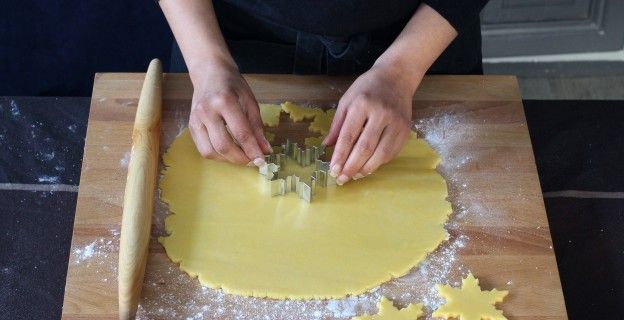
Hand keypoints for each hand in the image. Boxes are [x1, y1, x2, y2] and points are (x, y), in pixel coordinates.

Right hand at [188, 62, 271, 164]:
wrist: (209, 72)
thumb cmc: (232, 85)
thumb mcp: (250, 101)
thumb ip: (257, 127)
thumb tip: (265, 150)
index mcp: (224, 101)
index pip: (241, 133)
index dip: (253, 150)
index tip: (262, 161)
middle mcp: (207, 111)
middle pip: (223, 145)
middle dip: (241, 158)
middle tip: (253, 161)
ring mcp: (195, 119)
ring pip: (210, 152)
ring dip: (228, 160)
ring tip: (241, 156)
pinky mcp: (190, 126)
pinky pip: (203, 149)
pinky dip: (218, 155)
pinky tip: (228, 152)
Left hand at [323, 64, 419, 184]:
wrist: (397, 77)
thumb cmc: (368, 88)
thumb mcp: (347, 100)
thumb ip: (337, 124)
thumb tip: (326, 146)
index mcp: (362, 104)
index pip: (349, 136)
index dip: (340, 155)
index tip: (333, 169)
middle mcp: (381, 113)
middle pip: (365, 148)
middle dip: (351, 167)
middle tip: (342, 179)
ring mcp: (396, 123)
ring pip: (381, 154)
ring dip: (366, 169)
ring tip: (354, 176)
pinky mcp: (406, 130)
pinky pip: (392, 153)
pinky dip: (379, 163)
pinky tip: (368, 167)